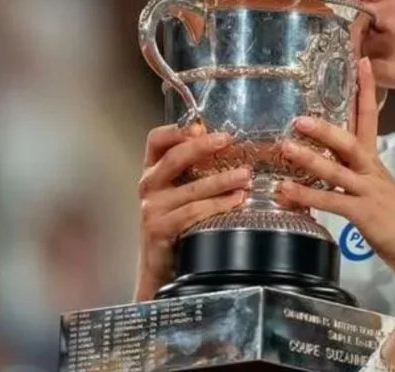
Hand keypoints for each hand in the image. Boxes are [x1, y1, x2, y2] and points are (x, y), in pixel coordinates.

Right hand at [134, 124, 251, 300]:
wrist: (161, 267)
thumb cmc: (178, 225)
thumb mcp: (182, 193)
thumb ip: (196, 170)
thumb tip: (231, 147)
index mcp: (154, 172)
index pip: (156, 141)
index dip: (176, 130)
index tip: (200, 127)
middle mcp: (149, 186)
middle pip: (174, 158)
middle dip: (203, 147)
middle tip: (228, 141)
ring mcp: (153, 208)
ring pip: (190, 187)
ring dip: (222, 180)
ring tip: (245, 175)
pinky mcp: (160, 229)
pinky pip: (193, 213)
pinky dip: (218, 205)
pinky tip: (237, 201)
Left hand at [277, 58, 394, 286]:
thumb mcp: (376, 194)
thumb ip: (352, 180)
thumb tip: (325, 173)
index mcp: (375, 163)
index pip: (370, 119)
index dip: (365, 90)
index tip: (360, 62)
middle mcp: (372, 172)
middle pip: (349, 140)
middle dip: (325, 127)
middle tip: (299, 117)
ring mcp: (368, 192)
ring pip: (337, 169)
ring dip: (310, 158)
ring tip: (286, 148)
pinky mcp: (363, 214)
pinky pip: (331, 202)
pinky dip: (307, 196)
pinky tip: (286, 192)